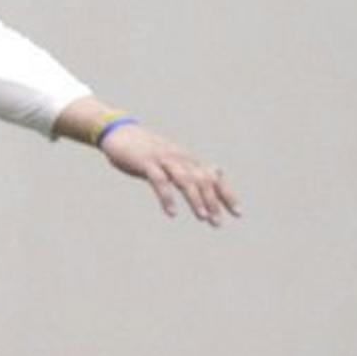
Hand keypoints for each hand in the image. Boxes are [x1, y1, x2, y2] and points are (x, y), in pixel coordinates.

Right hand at [98, 121, 240, 224]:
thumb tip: (217, 172)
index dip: (226, 194)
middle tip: (217, 222)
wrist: (119, 133)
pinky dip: (167, 197)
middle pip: (203, 180)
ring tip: (202, 217)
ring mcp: (164, 159)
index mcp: (187, 159)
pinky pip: (160, 181)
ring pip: (185, 180)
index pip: (213, 178)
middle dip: (212, 201)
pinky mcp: (147, 163)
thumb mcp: (174, 158)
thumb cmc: (146, 150)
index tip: (237, 213)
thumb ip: (194, 168)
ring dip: (195, 199)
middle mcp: (180, 158)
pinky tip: (172, 213)